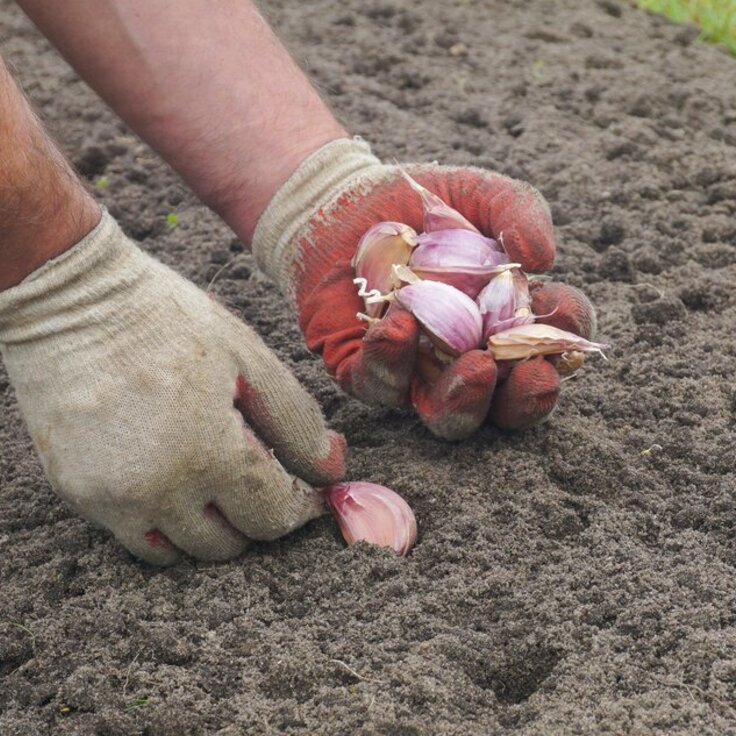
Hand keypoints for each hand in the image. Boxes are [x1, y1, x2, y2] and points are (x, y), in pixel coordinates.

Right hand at [0, 211, 344, 563]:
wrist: (72, 301)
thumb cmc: (168, 320)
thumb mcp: (248, 356)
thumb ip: (296, 419)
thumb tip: (333, 468)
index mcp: (207, 451)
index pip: (271, 517)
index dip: (300, 508)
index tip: (308, 494)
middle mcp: (157, 489)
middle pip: (229, 543)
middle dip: (257, 517)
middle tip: (260, 479)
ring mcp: (111, 498)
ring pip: (182, 552)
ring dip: (212, 528)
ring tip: (218, 483)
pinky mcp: (79, 494)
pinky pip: (137, 540)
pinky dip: (167, 525)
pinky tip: (175, 483)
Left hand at [253, 139, 595, 439]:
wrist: (346, 201)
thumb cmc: (425, 206)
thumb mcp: (480, 196)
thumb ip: (519, 212)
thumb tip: (542, 257)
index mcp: (506, 326)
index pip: (549, 348)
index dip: (564, 339)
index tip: (562, 313)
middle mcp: (466, 360)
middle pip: (505, 403)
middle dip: (526, 398)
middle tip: (531, 373)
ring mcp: (416, 373)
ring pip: (445, 413)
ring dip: (466, 399)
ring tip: (478, 365)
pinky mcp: (366, 371)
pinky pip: (381, 384)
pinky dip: (393, 360)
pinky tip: (401, 324)